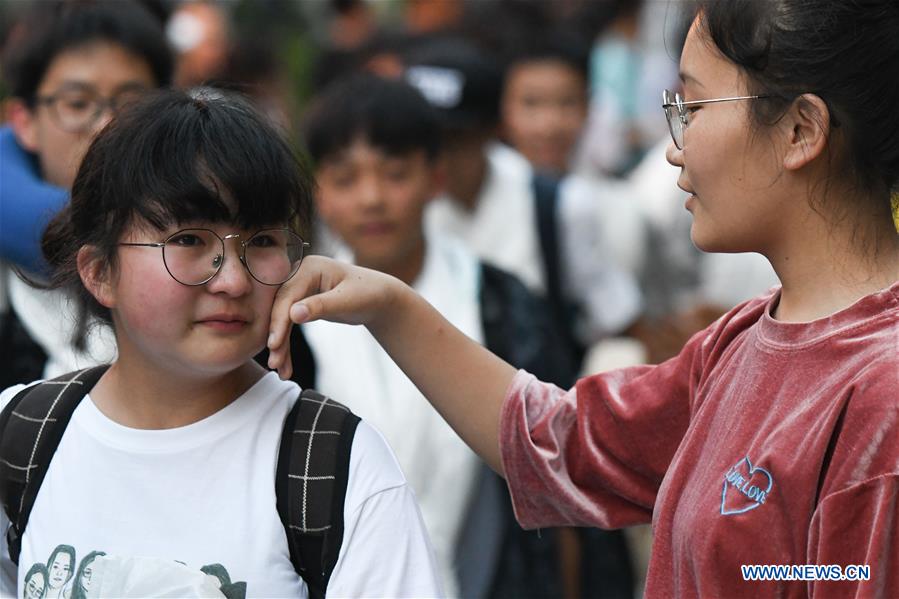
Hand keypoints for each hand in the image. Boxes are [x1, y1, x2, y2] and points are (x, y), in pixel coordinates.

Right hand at [267, 255, 400, 379]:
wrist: (380, 298)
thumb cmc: (368, 294)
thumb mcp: (347, 301)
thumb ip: (321, 306)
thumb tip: (294, 315)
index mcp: (309, 268)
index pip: (287, 296)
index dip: (279, 321)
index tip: (274, 344)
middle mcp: (299, 275)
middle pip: (280, 309)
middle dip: (276, 337)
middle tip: (274, 363)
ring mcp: (299, 289)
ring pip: (282, 320)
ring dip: (280, 345)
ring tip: (279, 370)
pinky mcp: (301, 302)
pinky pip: (288, 324)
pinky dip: (286, 343)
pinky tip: (285, 363)